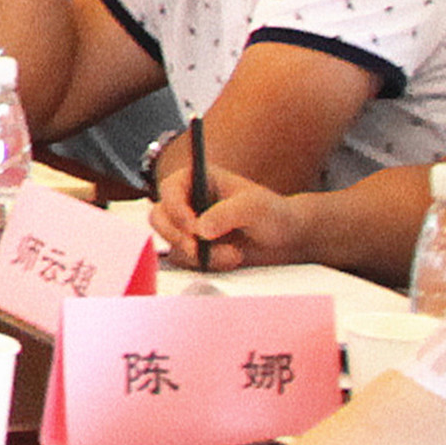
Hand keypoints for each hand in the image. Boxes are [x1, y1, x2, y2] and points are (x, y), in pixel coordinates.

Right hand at [152, 151, 314, 273]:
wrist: (287, 241)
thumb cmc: (273, 214)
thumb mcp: (255, 206)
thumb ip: (227, 213)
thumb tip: (200, 230)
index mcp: (198, 179)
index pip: (170, 189)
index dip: (175, 208)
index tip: (192, 227)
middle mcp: (188, 201)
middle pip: (159, 217)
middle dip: (177, 235)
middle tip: (197, 249)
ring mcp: (189, 227)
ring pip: (171, 242)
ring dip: (198, 254)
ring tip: (233, 254)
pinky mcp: (193, 248)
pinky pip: (185, 260)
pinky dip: (206, 264)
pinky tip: (231, 259)